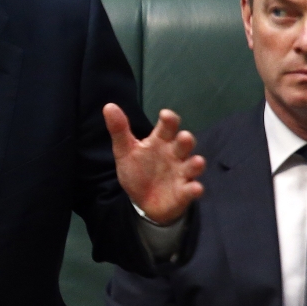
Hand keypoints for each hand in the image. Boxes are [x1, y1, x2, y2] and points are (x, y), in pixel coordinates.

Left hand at [104, 103, 204, 224]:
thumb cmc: (138, 170)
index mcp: (160, 141)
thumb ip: (119, 130)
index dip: (168, 120)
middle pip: (183, 144)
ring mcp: (181, 173)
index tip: (165, 115)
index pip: (167, 127)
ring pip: (192, 165)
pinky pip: (191, 189)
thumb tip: (109, 106)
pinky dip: (194, 189)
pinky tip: (195, 188)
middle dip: (186, 140)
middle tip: (184, 136)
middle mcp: (174, 154)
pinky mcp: (184, 192)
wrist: (142, 200)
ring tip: (197, 162)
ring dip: (195, 164)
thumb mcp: (125, 151)